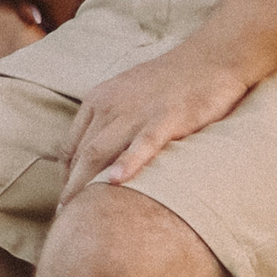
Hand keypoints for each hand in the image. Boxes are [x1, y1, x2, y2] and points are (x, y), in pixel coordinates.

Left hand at [57, 37, 255, 203]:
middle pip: (82, 154)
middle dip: (71, 188)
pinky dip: (128, 162)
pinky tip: (117, 182)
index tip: (67, 200)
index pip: (71, 145)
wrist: (210, 58)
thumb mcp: (129, 94)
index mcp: (99, 99)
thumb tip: (97, 155)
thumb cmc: (171, 80)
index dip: (65, 176)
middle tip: (66, 219)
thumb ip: (110, 119)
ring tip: (79, 214)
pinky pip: (142, 143)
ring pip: (101, 151)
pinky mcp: (166, 118)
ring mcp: (138, 111)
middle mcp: (111, 104)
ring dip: (87, 184)